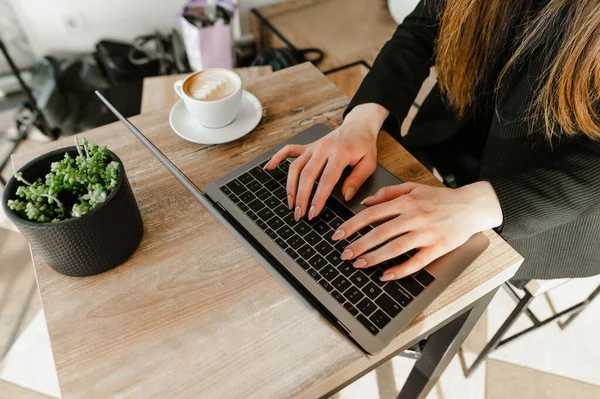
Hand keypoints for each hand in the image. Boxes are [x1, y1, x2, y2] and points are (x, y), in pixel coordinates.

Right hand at [264, 103, 388, 220]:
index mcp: (340, 153)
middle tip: (299, 214)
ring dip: (290, 186)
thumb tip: (345, 196)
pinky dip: (277, 158)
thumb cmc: (363, 146)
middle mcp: (323, 149)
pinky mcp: (308, 146)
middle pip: (307, 175)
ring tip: (291, 203)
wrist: (358, 126)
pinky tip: (269, 168)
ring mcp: (313, 147)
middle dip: (301, 197)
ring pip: (295, 166)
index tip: (313, 212)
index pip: (326, 179)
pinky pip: (289, 150)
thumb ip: (357, 180)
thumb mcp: (369, 163)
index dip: (318, 198)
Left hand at [332, 181, 502, 280]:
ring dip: (374, 258)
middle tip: (344, 254)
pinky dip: (400, 270)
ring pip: (395, 248)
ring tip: (359, 264)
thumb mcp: (413, 187)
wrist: (472, 206)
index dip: (352, 225)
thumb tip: (365, 201)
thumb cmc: (440, 198)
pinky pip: (416, 262)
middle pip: (380, 233)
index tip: (339, 234)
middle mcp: (414, 217)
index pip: (372, 214)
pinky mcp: (438, 248)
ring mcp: (426, 233)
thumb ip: (388, 193)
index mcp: (406, 202)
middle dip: (359, 245)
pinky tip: (386, 275)